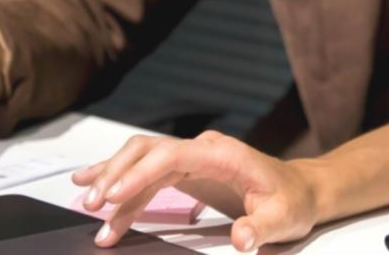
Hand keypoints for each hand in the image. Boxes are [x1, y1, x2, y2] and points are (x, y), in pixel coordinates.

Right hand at [72, 130, 319, 249]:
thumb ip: (261, 228)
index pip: (170, 156)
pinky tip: (94, 182)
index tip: (113, 195)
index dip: (139, 173)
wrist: (301, 190)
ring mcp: (193, 156)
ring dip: (113, 178)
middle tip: (93, 207)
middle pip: (148, 152)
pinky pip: (147, 169)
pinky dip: (120, 178)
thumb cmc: (292, 200)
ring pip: (142, 158)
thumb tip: (242, 239)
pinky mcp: (187, 169)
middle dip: (117, 176)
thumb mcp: (284, 219)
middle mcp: (203, 149)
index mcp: (223, 154)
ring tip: (86, 203)